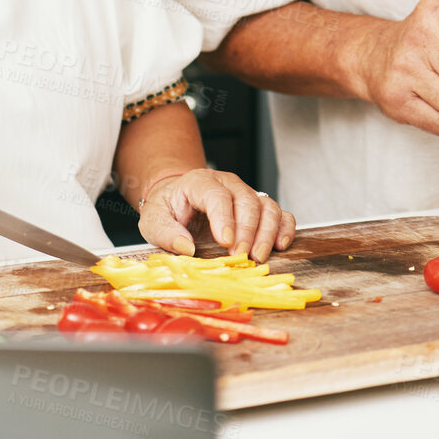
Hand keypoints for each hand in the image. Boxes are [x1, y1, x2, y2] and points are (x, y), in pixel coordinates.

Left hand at [137, 169, 295, 261]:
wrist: (179, 199)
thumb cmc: (168, 209)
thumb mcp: (154, 219)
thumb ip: (166, 232)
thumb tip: (186, 248)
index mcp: (200, 182)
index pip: (216, 195)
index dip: (224, 218)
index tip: (226, 242)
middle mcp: (228, 184)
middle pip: (246, 200)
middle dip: (247, 231)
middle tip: (241, 257)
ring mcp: (246, 194)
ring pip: (267, 206)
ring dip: (267, 233)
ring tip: (258, 257)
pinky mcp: (259, 207)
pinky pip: (281, 213)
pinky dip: (285, 228)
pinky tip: (280, 245)